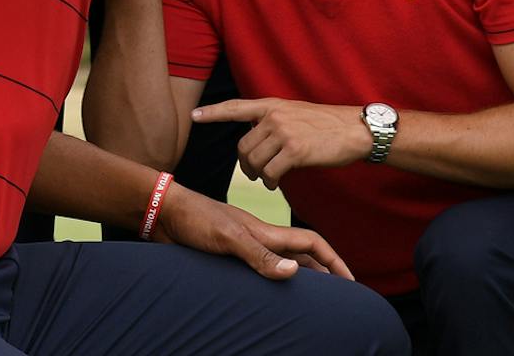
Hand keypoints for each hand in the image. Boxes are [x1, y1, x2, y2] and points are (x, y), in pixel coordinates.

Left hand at [150, 182, 352, 281]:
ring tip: (312, 300)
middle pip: (300, 256)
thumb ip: (259, 254)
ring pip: (281, 264)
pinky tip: (269, 295)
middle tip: (338, 297)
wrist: (163, 213)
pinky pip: (259, 271)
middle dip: (322, 273)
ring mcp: (244, 247)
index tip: (350, 281)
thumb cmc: (195, 218)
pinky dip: (271, 282)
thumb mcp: (228, 237)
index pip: (310, 242)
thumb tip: (294, 272)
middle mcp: (259, 239)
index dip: (333, 261)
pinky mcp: (227, 257)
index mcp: (265, 232)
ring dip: (299, 278)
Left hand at [193, 97, 370, 186]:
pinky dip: (270, 182)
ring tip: (267, 180)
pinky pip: (270, 173)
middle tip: (255, 174)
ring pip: (254, 161)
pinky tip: (275, 184)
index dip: (213, 112)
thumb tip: (256, 135)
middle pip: (243, 146)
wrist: (355, 130)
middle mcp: (274, 116)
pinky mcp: (295, 151)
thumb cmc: (327, 126)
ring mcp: (284, 132)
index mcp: (272, 105)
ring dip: (258, 176)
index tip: (194, 115)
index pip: (236, 107)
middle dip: (246, 164)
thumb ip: (273, 120)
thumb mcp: (296, 113)